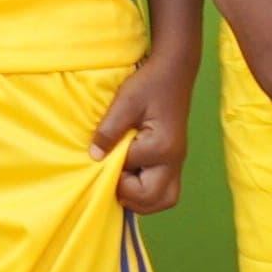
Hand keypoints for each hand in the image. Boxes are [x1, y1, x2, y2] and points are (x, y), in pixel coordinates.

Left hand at [95, 59, 192, 218]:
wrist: (173, 72)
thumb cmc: (149, 84)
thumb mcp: (124, 103)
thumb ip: (108, 131)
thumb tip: (94, 157)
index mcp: (161, 147)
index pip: (130, 175)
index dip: (113, 169)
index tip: (106, 152)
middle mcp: (173, 160)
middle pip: (154, 199)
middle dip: (129, 195)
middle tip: (115, 174)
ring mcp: (176, 161)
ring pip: (164, 199)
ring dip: (141, 198)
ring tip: (124, 179)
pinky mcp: (174, 159)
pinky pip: (165, 188)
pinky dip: (148, 190)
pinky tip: (133, 174)